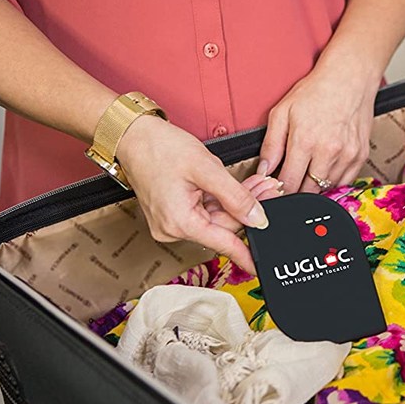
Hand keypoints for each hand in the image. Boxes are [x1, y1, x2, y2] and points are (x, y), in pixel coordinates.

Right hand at [116, 116, 281, 273]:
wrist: (133, 136)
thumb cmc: (160, 148)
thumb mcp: (207, 169)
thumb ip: (236, 196)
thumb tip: (258, 218)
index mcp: (179, 222)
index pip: (223, 243)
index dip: (246, 254)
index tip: (260, 267)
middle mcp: (172, 228)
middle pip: (223, 225)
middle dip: (248, 208)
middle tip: (271, 190)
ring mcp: (171, 221)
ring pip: (217, 216)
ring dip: (238, 201)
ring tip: (259, 184)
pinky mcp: (173, 212)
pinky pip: (205, 210)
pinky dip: (222, 199)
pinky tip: (239, 187)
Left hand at [258, 58, 377, 192]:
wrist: (350, 77)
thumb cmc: (316, 91)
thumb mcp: (282, 111)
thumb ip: (271, 144)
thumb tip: (263, 170)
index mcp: (305, 141)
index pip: (289, 184)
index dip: (280, 190)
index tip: (277, 187)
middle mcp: (328, 151)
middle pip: (308, 191)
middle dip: (296, 189)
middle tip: (290, 178)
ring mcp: (347, 155)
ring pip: (327, 189)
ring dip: (314, 185)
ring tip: (307, 170)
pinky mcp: (360, 156)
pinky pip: (344, 182)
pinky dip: (332, 181)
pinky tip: (324, 168)